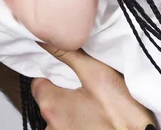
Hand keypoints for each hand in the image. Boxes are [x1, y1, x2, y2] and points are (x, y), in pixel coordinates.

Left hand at [31, 45, 155, 129]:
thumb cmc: (122, 114)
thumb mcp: (95, 73)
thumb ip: (67, 54)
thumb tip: (45, 39)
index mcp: (51, 105)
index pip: (38, 82)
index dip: (52, 72)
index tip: (68, 70)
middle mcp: (51, 126)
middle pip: (49, 100)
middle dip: (64, 91)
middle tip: (87, 85)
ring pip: (61, 116)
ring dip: (72, 109)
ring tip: (95, 103)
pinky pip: (70, 128)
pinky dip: (79, 122)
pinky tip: (97, 118)